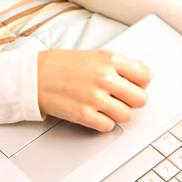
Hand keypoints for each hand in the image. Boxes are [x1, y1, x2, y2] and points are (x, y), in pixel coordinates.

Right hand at [37, 49, 152, 131]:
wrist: (35, 76)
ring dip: (120, 113)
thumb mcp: (95, 55)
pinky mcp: (84, 115)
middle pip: (141, 99)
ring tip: (108, 107)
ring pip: (128, 115)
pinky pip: (109, 126)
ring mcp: (95, 97)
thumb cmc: (62, 65)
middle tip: (123, 98)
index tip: (135, 85)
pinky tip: (96, 113)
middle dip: (133, 100)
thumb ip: (118, 64)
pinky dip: (105, 122)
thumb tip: (140, 72)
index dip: (142, 83)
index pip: (146, 76)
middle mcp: (105, 78)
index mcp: (109, 60)